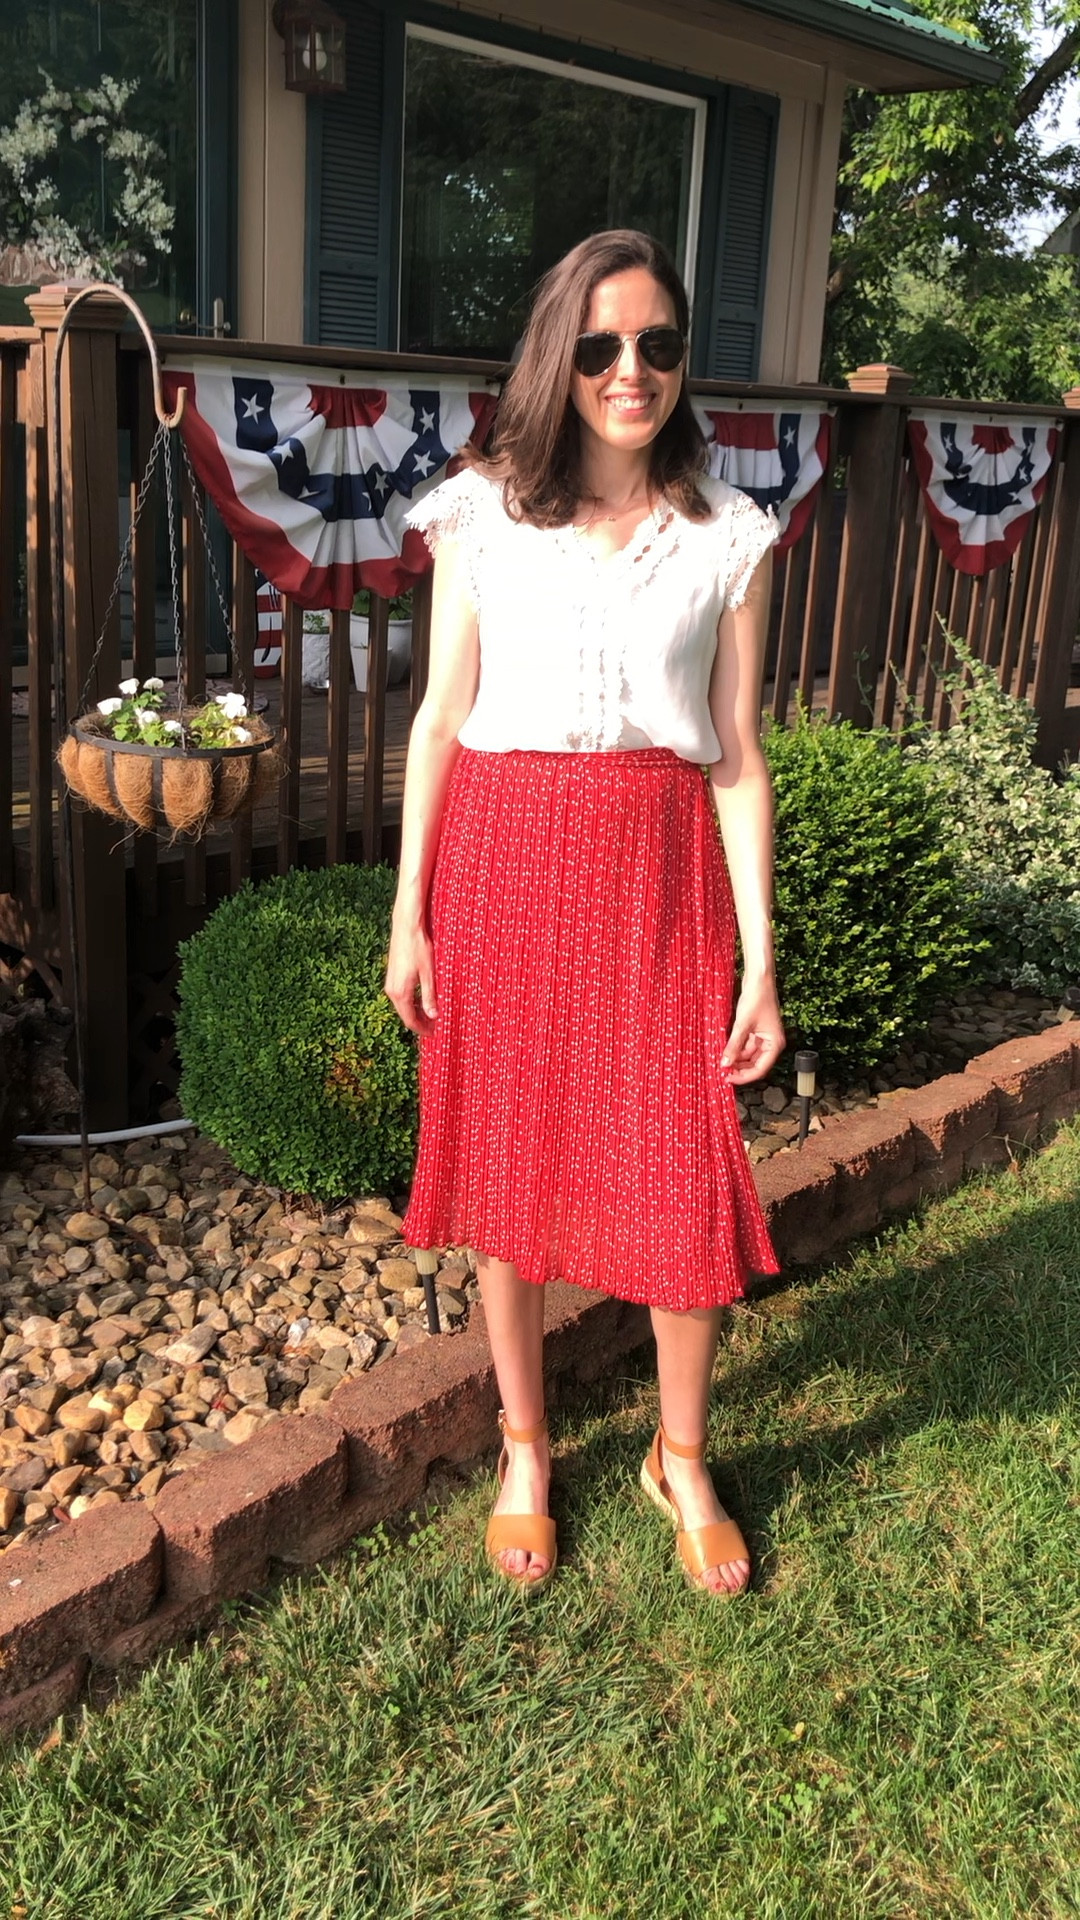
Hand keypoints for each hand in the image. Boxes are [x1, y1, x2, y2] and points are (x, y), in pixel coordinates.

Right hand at [384, 920, 436, 1035]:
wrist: (406, 927)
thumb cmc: (419, 948)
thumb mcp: (429, 973)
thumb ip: (429, 996)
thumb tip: (433, 1016)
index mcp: (401, 993)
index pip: (410, 1020)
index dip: (422, 1029)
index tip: (434, 1033)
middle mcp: (392, 991)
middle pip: (405, 1015)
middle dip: (419, 1023)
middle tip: (435, 1027)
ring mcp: (390, 983)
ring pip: (402, 1006)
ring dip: (415, 1013)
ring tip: (431, 1016)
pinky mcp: (392, 976)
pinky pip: (400, 997)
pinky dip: (411, 1003)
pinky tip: (421, 1000)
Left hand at [721, 978, 784, 1085]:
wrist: (758, 978)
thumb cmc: (757, 997)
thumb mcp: (742, 1024)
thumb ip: (733, 1046)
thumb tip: (725, 1064)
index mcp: (774, 1044)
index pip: (760, 1069)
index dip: (744, 1076)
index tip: (728, 1078)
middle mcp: (771, 1042)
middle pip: (754, 1064)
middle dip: (739, 1068)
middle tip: (721, 1071)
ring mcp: (763, 1036)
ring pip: (748, 1055)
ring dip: (735, 1059)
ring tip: (720, 1060)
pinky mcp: (755, 1030)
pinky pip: (744, 1045)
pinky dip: (735, 1048)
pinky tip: (724, 1049)